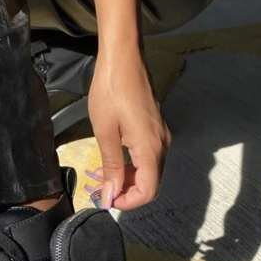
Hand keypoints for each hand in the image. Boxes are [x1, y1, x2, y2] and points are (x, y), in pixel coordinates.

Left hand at [86, 48, 170, 209]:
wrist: (123, 58)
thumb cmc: (111, 90)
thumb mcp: (105, 132)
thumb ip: (110, 166)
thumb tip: (110, 194)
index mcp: (151, 148)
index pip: (148, 191)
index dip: (127, 202)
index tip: (106, 199)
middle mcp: (162, 144)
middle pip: (150, 184)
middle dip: (124, 191)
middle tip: (98, 187)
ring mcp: (160, 135)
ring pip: (148, 171)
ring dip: (126, 178)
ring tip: (100, 174)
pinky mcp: (155, 128)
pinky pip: (147, 156)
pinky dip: (130, 165)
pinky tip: (111, 159)